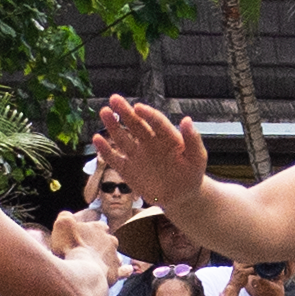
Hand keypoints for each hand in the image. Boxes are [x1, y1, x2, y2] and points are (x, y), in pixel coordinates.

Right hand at [90, 90, 209, 218]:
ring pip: (123, 138)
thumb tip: (187, 119)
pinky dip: (106, 150)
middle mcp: (149, 142)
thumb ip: (193, 140)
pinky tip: (97, 139)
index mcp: (166, 137)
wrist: (181, 196)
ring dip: (113, 126)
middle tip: (114, 99)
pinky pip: (115, 158)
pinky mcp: (128, 170)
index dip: (148, 115)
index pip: (156, 122)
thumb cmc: (191, 174)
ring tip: (104, 112)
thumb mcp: (197, 158)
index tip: (138, 107)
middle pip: (136, 124)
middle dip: (125, 112)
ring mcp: (137, 155)